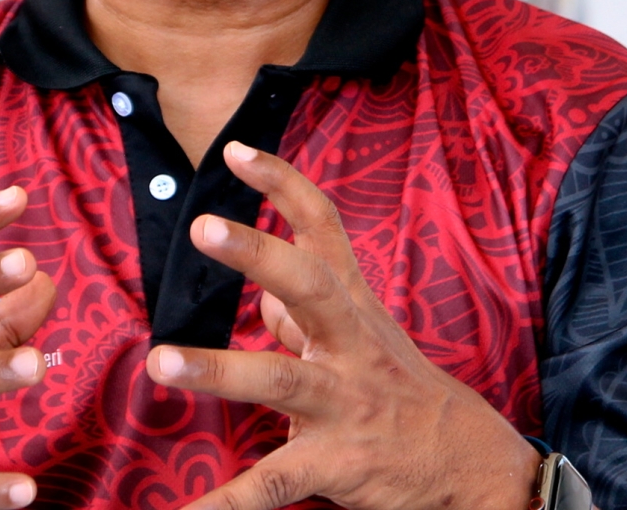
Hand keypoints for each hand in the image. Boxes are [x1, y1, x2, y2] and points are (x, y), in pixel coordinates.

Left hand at [146, 142, 540, 509]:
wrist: (467, 463)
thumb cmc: (398, 386)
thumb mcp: (362, 333)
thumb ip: (305, 313)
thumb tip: (261, 297)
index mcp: (352, 303)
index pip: (321, 227)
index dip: (282, 184)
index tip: (235, 151)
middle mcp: (349, 343)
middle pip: (309, 286)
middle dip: (259, 254)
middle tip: (203, 226)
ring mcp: (343, 403)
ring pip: (281, 380)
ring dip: (218, 370)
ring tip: (159, 362)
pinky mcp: (335, 464)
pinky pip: (274, 483)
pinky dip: (225, 502)